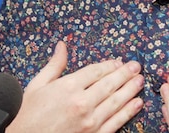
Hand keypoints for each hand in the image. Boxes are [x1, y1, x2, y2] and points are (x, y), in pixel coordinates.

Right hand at [6, 41, 143, 132]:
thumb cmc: (28, 113)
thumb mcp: (37, 84)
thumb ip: (54, 65)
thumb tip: (62, 46)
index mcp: (67, 87)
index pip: (95, 71)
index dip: (109, 65)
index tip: (118, 62)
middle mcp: (81, 103)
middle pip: (109, 84)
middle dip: (125, 74)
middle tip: (136, 67)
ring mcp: (90, 121)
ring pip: (116, 102)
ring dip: (130, 90)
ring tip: (140, 81)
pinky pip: (116, 122)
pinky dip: (128, 112)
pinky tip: (137, 104)